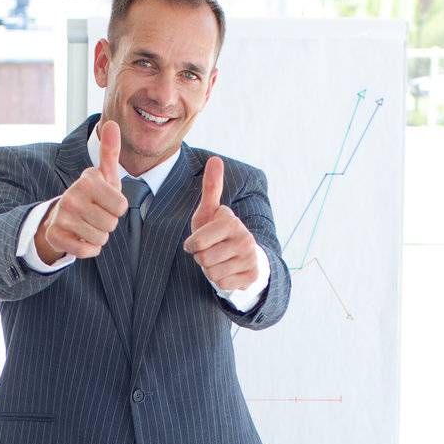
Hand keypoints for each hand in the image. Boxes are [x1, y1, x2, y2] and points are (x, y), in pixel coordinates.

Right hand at [36, 119, 128, 263]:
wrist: (61, 216)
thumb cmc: (91, 196)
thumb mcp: (102, 175)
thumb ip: (110, 151)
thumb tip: (113, 123)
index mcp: (87, 180)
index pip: (121, 207)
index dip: (118, 208)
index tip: (106, 202)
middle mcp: (72, 196)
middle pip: (111, 224)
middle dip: (108, 224)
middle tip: (95, 215)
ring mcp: (62, 217)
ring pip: (100, 239)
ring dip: (98, 236)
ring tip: (87, 225)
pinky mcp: (56, 236)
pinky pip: (86, 251)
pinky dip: (88, 249)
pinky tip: (81, 237)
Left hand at [182, 157, 260, 291]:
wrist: (242, 256)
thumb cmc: (218, 232)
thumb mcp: (210, 211)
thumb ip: (211, 187)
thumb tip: (215, 159)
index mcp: (231, 221)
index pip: (197, 242)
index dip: (192, 245)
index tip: (199, 241)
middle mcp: (244, 238)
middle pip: (204, 259)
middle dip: (201, 258)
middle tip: (211, 252)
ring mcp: (249, 258)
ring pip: (212, 273)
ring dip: (210, 270)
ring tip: (218, 261)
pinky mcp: (251, 275)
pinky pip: (223, 284)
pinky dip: (221, 281)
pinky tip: (227, 271)